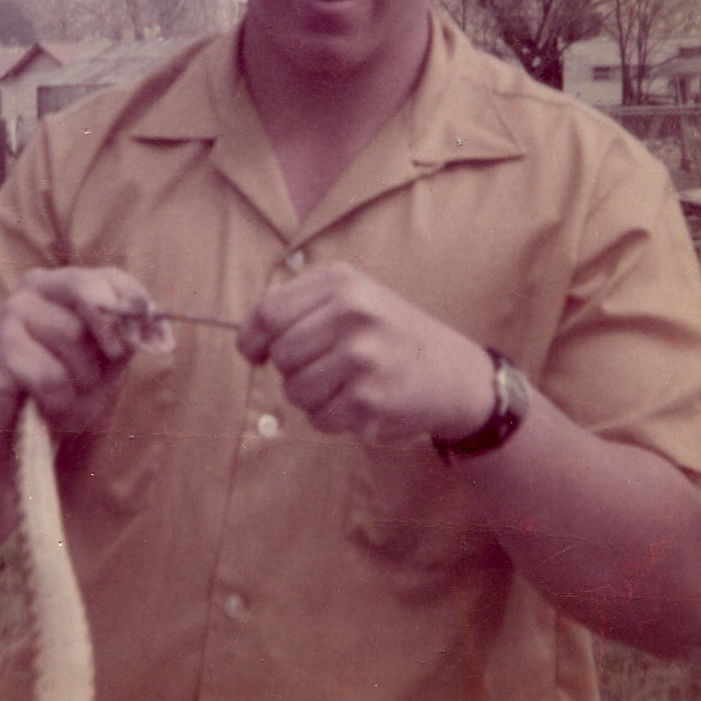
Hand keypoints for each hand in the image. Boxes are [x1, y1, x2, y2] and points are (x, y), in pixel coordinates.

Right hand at [0, 266, 155, 440]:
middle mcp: (36, 287)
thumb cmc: (59, 384)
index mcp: (65, 282)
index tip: (158, 340)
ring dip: (83, 380)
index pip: (112, 277)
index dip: (138, 307)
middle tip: (114, 359)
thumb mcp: (104, 361)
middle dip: (111, 330)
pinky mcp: (0, 349)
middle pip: (88, 291)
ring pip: (73, 337)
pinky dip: (60, 401)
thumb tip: (161, 336)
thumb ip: (129, 341)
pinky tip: (48, 407)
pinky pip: (51, 375)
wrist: (6, 423)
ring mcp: (13, 314)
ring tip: (69, 396)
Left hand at [237, 263, 493, 443]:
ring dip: (311, 397)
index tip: (255, 351)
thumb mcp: (352, 298)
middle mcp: (351, 314)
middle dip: (290, 370)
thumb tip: (246, 339)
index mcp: (341, 283)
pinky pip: (319, 418)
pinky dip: (331, 418)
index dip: (252, 338)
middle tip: (320, 368)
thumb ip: (298, 308)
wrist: (453, 373)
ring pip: (295, 390)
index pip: (268, 313)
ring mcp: (361, 357)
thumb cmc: (387, 334)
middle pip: (280, 355)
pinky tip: (359, 403)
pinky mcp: (369, 399)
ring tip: (344, 384)